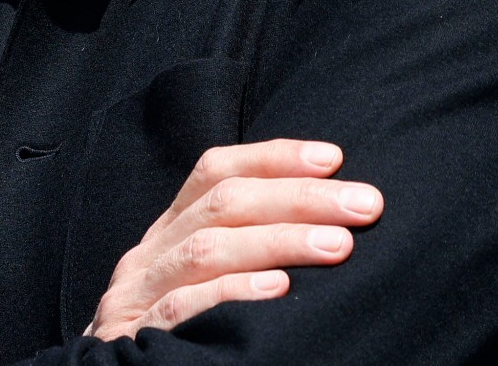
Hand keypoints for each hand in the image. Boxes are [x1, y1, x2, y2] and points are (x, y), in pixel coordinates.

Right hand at [86, 139, 382, 340]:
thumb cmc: (177, 337)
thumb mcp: (201, 283)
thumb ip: (242, 248)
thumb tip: (329, 220)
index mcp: (167, 232)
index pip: (215, 171)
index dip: (274, 157)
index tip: (334, 157)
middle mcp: (149, 254)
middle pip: (223, 204)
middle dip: (299, 197)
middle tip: (364, 203)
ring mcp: (137, 296)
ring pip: (208, 249)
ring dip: (279, 241)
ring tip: (337, 244)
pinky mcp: (134, 340)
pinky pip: (183, 310)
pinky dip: (233, 294)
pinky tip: (278, 292)